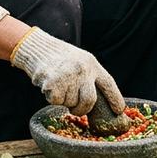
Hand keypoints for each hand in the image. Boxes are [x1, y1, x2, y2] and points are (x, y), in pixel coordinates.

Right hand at [10, 28, 124, 115]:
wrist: (37, 47)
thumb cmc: (60, 57)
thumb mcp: (80, 60)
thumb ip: (89, 76)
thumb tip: (96, 102)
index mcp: (91, 64)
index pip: (108, 84)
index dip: (115, 98)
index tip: (119, 110)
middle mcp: (82, 69)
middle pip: (90, 100)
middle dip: (82, 109)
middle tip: (76, 110)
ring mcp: (69, 75)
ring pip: (70, 103)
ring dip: (64, 100)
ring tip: (58, 85)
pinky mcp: (54, 82)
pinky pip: (56, 101)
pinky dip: (51, 98)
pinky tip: (49, 85)